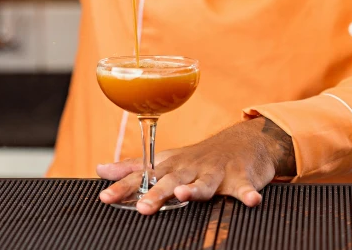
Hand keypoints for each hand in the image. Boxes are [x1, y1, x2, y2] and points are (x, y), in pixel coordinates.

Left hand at [96, 117, 295, 214]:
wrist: (241, 143)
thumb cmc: (197, 158)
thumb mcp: (165, 161)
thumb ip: (133, 168)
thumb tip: (100, 170)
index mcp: (170, 166)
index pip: (142, 176)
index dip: (123, 186)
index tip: (105, 197)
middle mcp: (189, 168)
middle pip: (170, 181)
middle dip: (156, 193)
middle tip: (142, 207)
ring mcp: (215, 172)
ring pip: (204, 183)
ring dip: (194, 189)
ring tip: (184, 195)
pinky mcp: (240, 177)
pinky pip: (244, 187)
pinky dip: (247, 193)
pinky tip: (251, 201)